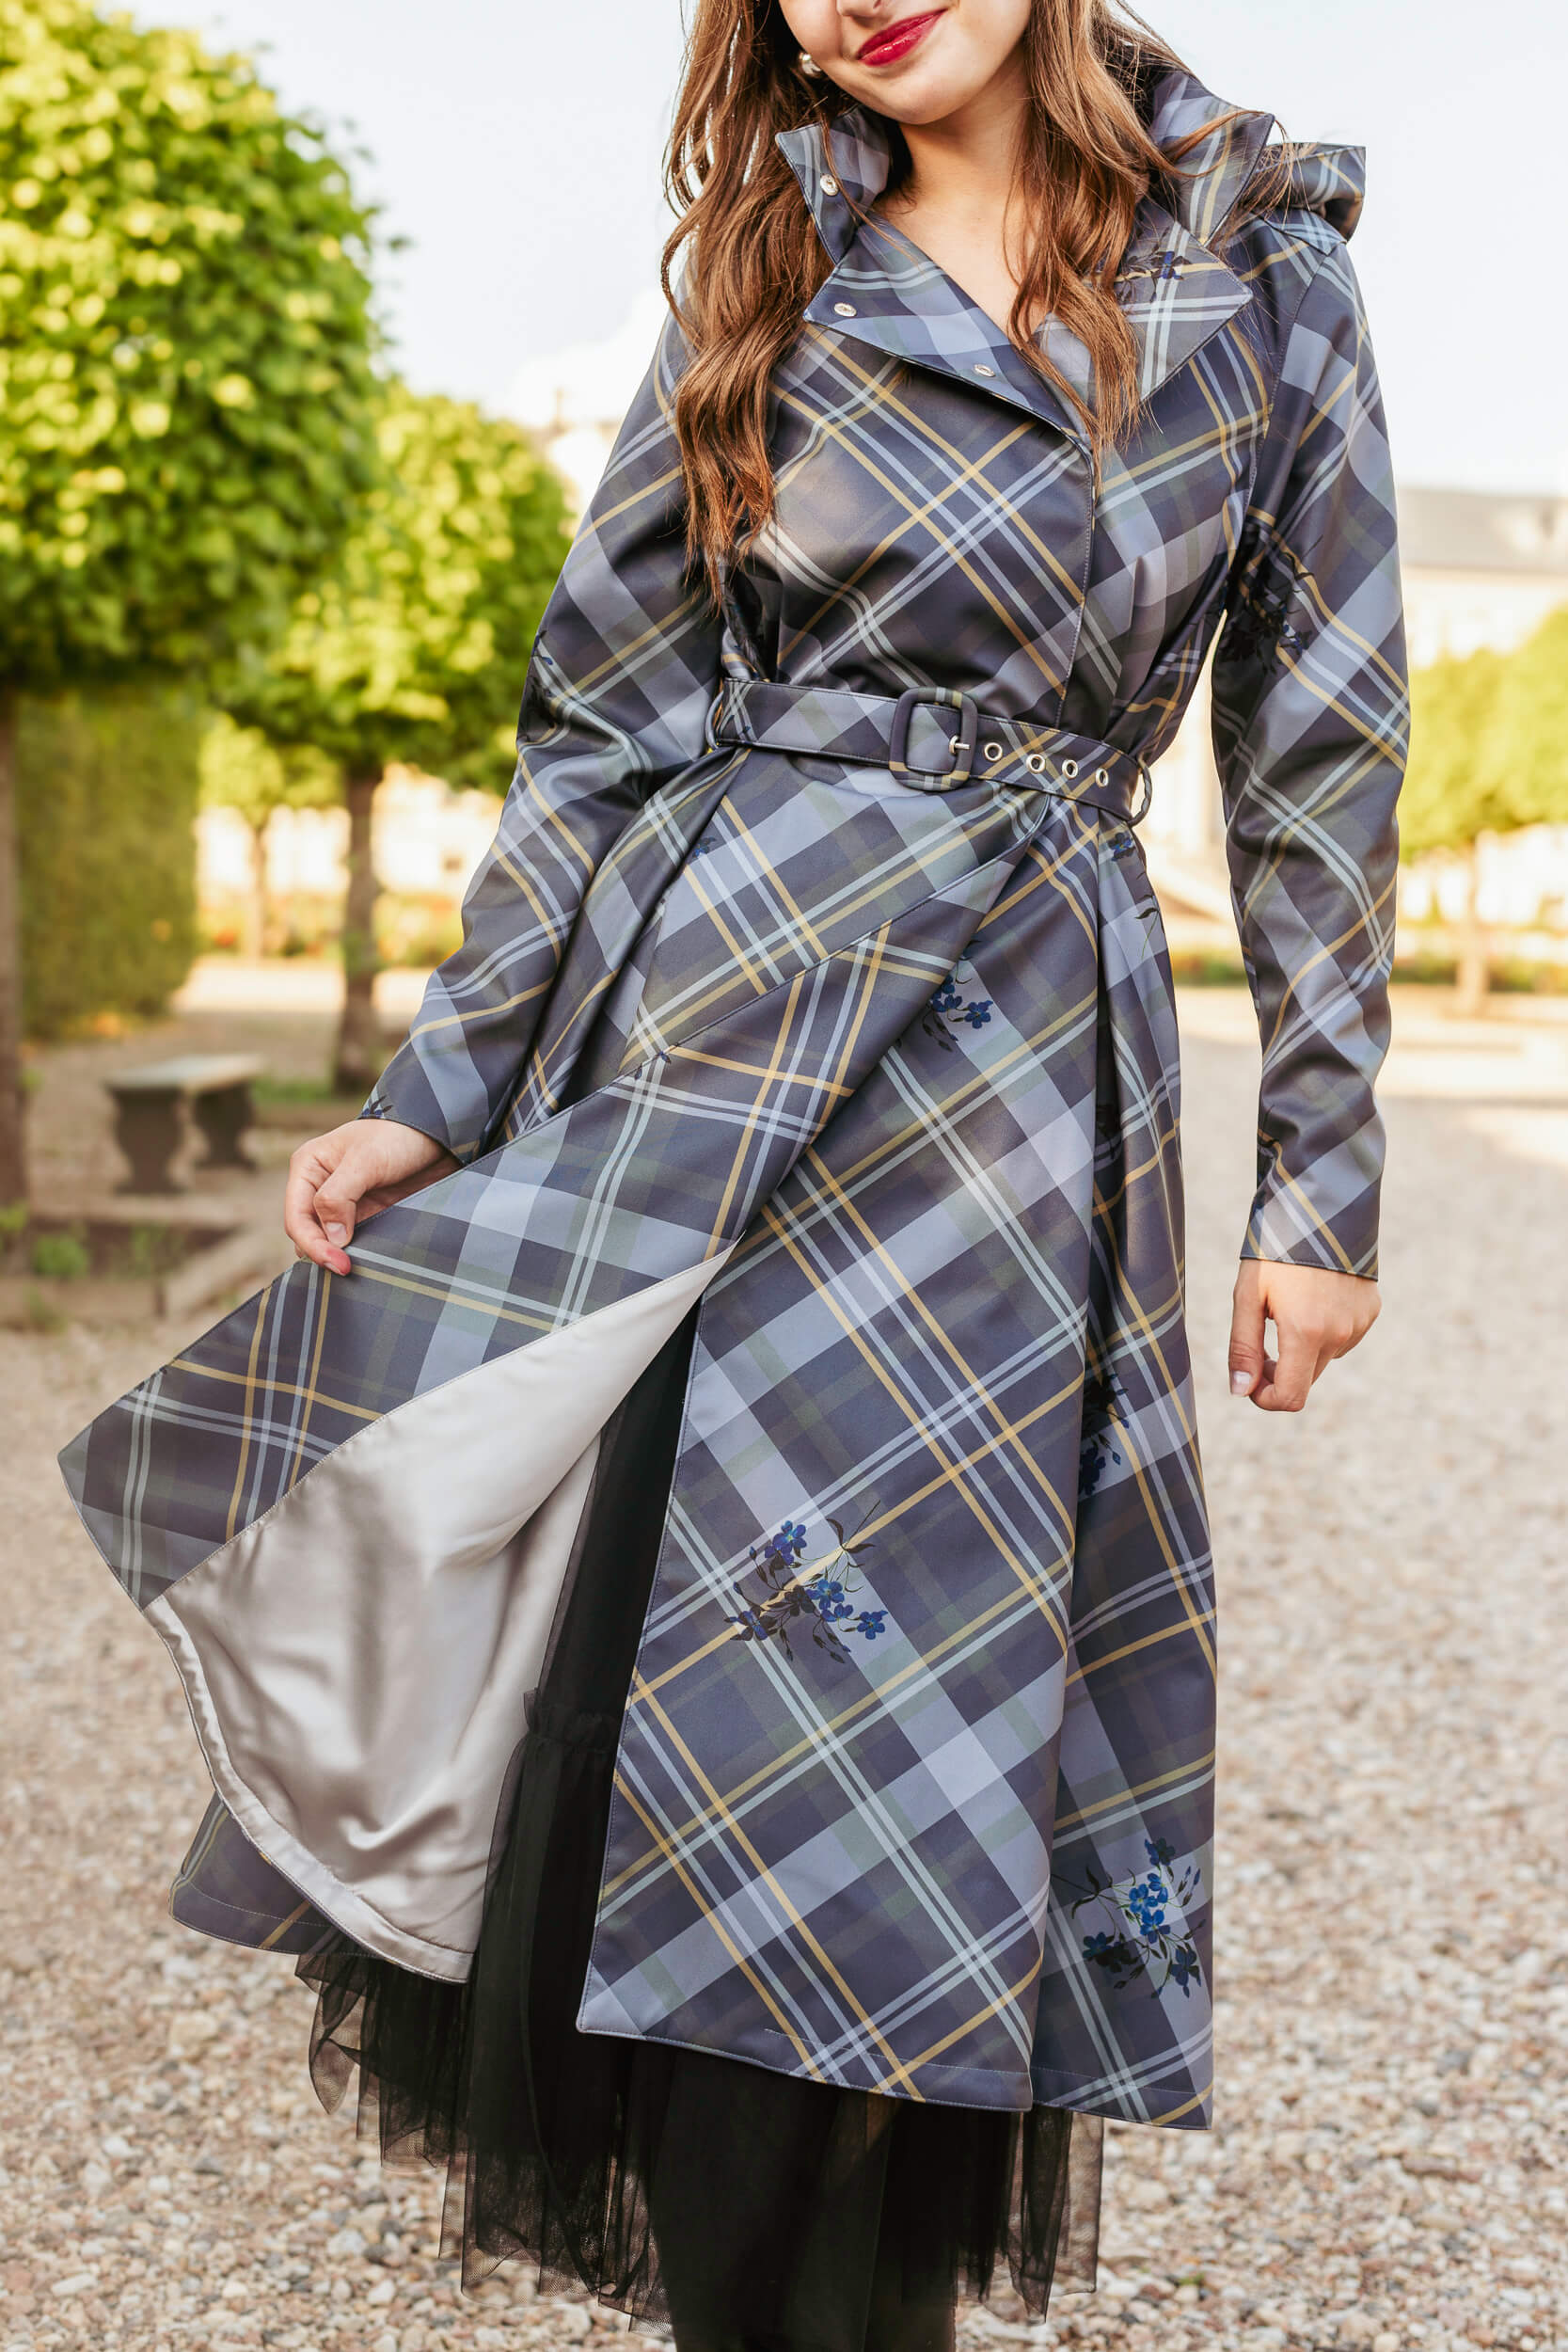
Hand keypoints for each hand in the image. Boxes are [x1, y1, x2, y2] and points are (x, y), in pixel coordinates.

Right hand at [284, 1119, 458, 1275]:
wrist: (438, 1134)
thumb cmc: (398, 1137)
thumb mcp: (366, 1160)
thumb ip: (339, 1196)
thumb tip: (330, 1238)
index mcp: (308, 1168)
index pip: (296, 1219)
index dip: (313, 1245)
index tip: (338, 1263)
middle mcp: (319, 1188)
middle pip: (308, 1234)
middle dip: (323, 1254)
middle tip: (348, 1269)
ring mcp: (343, 1204)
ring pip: (329, 1242)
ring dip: (339, 1256)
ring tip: (357, 1269)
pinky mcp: (366, 1214)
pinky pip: (353, 1242)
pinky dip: (357, 1254)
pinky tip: (370, 1262)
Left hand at [1227, 1259, 1379, 1413]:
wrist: (1321, 1208)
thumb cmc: (1275, 1250)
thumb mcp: (1248, 1296)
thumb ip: (1243, 1347)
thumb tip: (1241, 1392)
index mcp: (1305, 1333)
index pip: (1291, 1397)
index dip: (1266, 1398)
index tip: (1251, 1380)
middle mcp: (1339, 1334)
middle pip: (1306, 1380)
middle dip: (1280, 1372)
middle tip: (1262, 1342)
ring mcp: (1359, 1324)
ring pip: (1324, 1359)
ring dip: (1303, 1350)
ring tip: (1288, 1310)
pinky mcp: (1371, 1311)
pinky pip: (1343, 1338)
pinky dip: (1325, 1332)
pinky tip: (1313, 1300)